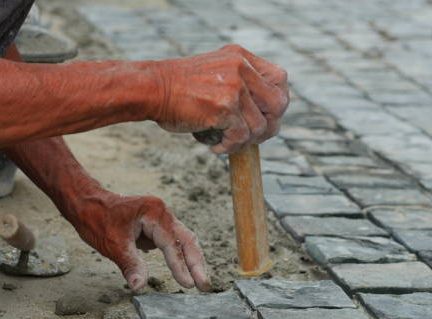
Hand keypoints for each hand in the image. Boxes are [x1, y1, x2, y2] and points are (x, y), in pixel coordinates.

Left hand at [72, 192, 209, 291]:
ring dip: (192, 259)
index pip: (172, 243)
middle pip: (187, 239)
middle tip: (204, 285)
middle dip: (196, 263)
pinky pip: (175, 240)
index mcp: (154, 213)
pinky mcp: (158, 225)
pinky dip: (182, 255)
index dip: (180, 266)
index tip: (188, 284)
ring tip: (200, 280)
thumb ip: (131, 265)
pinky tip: (187, 270)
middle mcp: (162, 212)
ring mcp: (161, 217)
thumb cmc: (97, 219)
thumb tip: (139, 286)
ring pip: (184, 239)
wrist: (86, 203)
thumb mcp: (113, 245)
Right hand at [153, 44, 288, 154]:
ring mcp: (234, 87)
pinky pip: (241, 137)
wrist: (151, 89)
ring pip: (260, 126)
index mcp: (241, 57)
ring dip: (244, 141)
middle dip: (269, 126)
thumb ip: (240, 84)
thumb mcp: (216, 73)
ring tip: (226, 143)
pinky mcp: (224, 107)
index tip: (264, 117)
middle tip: (251, 138)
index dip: (277, 103)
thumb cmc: (180, 89)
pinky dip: (230, 147)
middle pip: (278, 104)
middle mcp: (241, 68)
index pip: (280, 79)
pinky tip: (216, 147)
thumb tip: (266, 115)